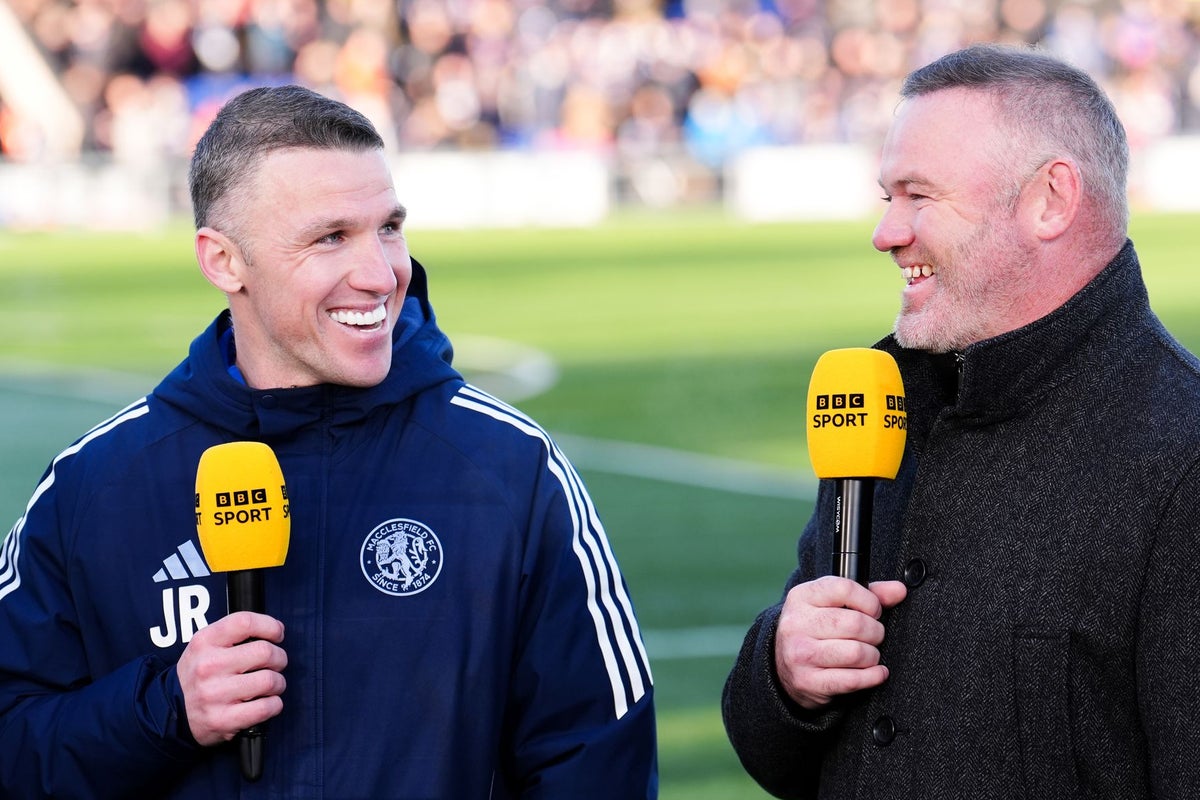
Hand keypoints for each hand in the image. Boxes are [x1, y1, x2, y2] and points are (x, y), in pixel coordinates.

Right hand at [176, 611, 287, 745]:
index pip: (245, 622)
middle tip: (276, 664)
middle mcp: (208, 666)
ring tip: (271, 685)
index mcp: (204, 642)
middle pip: (265, 651)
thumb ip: (235, 633)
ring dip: (278, 683)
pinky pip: (266, 708)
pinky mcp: (223, 720)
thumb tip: (276, 630)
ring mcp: (215, 694)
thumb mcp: (205, 645)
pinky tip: (268, 702)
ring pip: (270, 681)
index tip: (277, 634)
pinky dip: (275, 704)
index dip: (270, 626)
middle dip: (279, 658)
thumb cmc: (199, 673)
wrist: (171, 711)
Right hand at [774, 575, 905, 710]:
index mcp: (801, 597)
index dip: (869, 601)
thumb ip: (868, 594)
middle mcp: (796, 623)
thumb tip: (898, 590)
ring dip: (872, 655)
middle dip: (875, 632)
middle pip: (856, 623)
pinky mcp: (808, 681)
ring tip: (868, 654)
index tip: (874, 611)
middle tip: (874, 636)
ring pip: (857, 653)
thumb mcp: (831, 604)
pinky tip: (875, 672)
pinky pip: (853, 680)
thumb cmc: (814, 629)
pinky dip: (873, 677)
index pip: (845, 589)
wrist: (782, 665)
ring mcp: (799, 654)